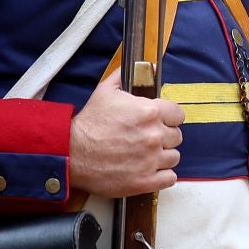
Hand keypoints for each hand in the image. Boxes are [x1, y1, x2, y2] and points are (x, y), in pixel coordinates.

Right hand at [68, 71, 184, 196]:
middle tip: (147, 139)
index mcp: (149, 112)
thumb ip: (126, 77)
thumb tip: (143, 68)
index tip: (160, 122)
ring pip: (174, 157)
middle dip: (164, 137)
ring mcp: (151, 160)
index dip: (169, 118)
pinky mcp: (145, 180)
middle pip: (176, 136)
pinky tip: (150, 170)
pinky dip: (162, 175)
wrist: (70, 153)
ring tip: (146, 155)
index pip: (178, 115)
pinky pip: (170, 178)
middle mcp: (154, 135)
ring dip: (163, 156)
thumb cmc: (88, 123)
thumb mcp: (106, 92)